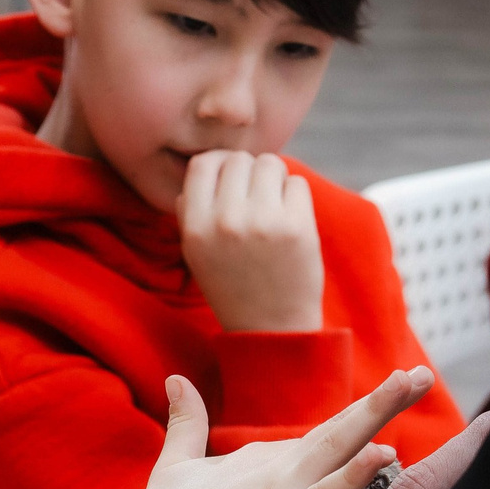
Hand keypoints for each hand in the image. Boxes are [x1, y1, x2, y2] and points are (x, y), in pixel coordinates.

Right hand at [83, 368, 430, 488]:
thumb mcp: (178, 463)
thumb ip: (187, 423)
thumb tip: (176, 380)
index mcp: (263, 458)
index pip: (322, 438)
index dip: (360, 417)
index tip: (394, 393)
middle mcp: (277, 466)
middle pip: (340, 429)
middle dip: (382, 400)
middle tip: (421, 374)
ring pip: (340, 447)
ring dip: (377, 414)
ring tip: (412, 384)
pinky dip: (355, 474)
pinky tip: (385, 452)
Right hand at [180, 151, 325, 333]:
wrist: (271, 329)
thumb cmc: (233, 285)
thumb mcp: (196, 253)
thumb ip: (192, 210)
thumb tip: (207, 165)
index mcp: (195, 228)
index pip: (203, 164)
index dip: (219, 164)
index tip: (231, 179)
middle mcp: (225, 222)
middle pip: (239, 160)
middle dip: (249, 172)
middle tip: (257, 199)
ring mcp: (263, 223)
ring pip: (270, 164)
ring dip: (275, 179)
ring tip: (274, 206)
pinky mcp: (297, 227)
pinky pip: (297, 183)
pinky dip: (295, 196)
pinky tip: (290, 220)